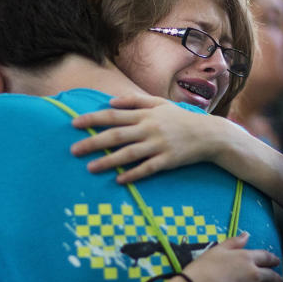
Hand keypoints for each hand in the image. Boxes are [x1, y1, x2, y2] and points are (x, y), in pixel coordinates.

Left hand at [70, 95, 224, 182]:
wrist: (208, 134)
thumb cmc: (180, 118)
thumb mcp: (159, 104)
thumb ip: (135, 101)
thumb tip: (110, 101)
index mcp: (145, 115)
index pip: (113, 116)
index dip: (93, 120)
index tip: (74, 124)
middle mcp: (149, 129)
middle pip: (116, 136)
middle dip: (93, 142)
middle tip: (73, 150)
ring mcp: (158, 145)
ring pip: (128, 154)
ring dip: (108, 161)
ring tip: (90, 168)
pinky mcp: (167, 161)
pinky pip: (147, 169)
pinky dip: (133, 174)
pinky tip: (119, 180)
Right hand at [181, 233, 282, 281]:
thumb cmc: (204, 268)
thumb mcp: (217, 249)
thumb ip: (234, 242)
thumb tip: (247, 234)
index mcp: (247, 259)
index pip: (266, 257)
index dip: (273, 259)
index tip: (277, 261)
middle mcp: (254, 275)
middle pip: (271, 277)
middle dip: (276, 279)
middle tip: (279, 281)